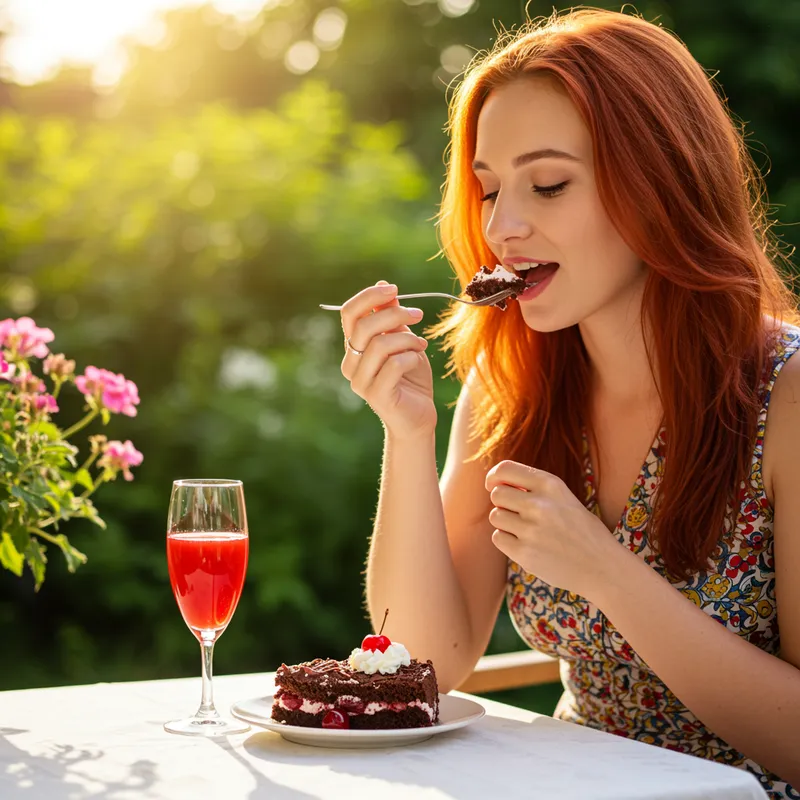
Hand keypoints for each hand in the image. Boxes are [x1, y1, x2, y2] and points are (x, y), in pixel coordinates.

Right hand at [340, 281, 434, 438]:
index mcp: (353, 348)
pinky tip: (418, 361)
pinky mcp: (377, 396)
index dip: (369, 297)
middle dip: (395, 314)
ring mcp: (361, 382)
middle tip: (418, 316)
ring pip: (380, 345)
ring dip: (407, 339)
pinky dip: (411, 358)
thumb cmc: (410, 378)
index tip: (394, 288)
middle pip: (364, 326)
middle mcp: (351, 364)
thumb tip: (384, 285)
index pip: (349, 314)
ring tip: (421, 345)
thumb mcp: (402, 341)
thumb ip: (391, 317)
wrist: (418, 417)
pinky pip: (394, 365)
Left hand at [485, 460, 620, 599]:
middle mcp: (540, 504)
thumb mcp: (563, 498)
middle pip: (497, 494)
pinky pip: (498, 538)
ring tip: (528, 532)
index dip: (493, 477)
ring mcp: (531, 529)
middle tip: (519, 515)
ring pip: (495, 516)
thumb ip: (533, 489)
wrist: (602, 567)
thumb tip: (494, 483)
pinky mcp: (524, 553)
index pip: (505, 469)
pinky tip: (527, 545)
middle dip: (503, 504)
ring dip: (506, 523)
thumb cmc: (581, 530)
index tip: (493, 485)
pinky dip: (507, 542)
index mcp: (551, 484)